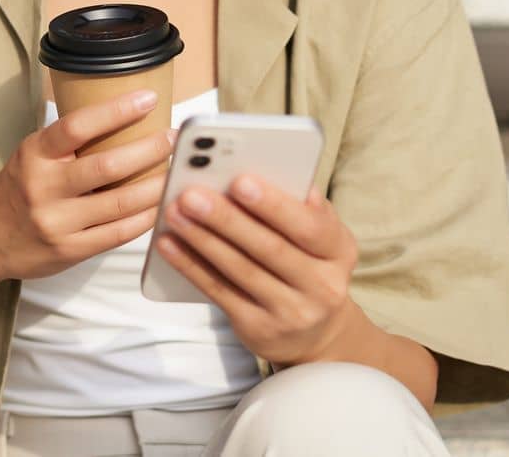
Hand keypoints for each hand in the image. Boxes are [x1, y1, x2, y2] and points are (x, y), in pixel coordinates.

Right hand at [0, 88, 174, 287]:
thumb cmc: (18, 188)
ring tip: (176, 170)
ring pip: (120, 202)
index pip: (77, 126)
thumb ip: (68, 141)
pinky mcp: (69, 251)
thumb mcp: (31, 155)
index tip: (149, 99)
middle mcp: (43, 187)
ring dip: (156, 184)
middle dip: (149, 149)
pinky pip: (118, 233)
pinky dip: (146, 216)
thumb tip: (124, 115)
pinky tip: (161, 203)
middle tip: (174, 138)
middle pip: (107, 166)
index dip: (116, 110)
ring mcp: (57, 222)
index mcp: (35, 154)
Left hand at [156, 175, 360, 367]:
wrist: (315, 335)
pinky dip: (191, 266)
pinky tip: (169, 244)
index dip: (275, 205)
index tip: (240, 179)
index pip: (311, 227)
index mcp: (338, 252)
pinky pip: (219, 292)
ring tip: (174, 211)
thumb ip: (304, 208)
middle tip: (192, 193)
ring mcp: (291, 312)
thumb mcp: (321, 239)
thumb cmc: (309, 266)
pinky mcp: (258, 329)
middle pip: (270, 249)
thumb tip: (285, 174)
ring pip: (240, 270)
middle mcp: (322, 286)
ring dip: (202, 239)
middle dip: (227, 219)